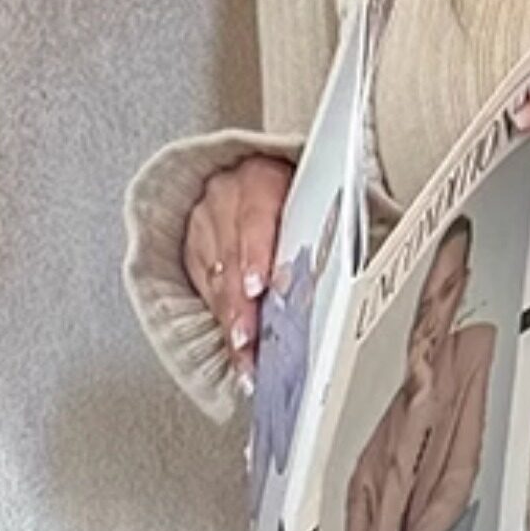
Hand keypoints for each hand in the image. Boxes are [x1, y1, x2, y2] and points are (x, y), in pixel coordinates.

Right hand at [181, 152, 296, 372]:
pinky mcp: (193, 246)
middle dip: (241, 303)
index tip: (259, 288)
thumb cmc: (299, 197)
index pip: (257, 216)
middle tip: (250, 339)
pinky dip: (220, 318)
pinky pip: (203, 286)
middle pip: (231, 255)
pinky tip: (234, 344)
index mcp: (263, 177)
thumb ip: (317, 234)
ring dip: (230, 319)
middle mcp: (227, 194)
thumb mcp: (314, 203)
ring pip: (214, 275)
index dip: (256, 254)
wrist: (257, 182)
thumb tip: (336, 283)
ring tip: (244, 353)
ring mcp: (205, 220)